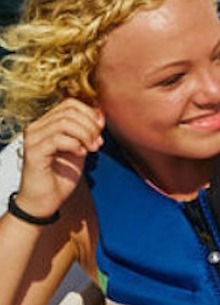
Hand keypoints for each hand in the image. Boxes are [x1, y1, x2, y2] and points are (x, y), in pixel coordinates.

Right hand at [14, 99, 103, 220]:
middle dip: (90, 126)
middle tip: (98, 143)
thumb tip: (100, 114)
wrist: (45, 200)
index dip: (90, 113)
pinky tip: (81, 154)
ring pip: (64, 123)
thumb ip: (88, 132)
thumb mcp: (81, 148)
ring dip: (85, 135)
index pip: (70, 104)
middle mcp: (36, 128)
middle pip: (69, 111)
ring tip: (92, 149)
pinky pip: (57, 139)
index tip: (100, 130)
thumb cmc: (61, 176)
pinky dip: (75, 145)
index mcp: (47, 124)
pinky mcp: (33, 153)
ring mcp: (32, 139)